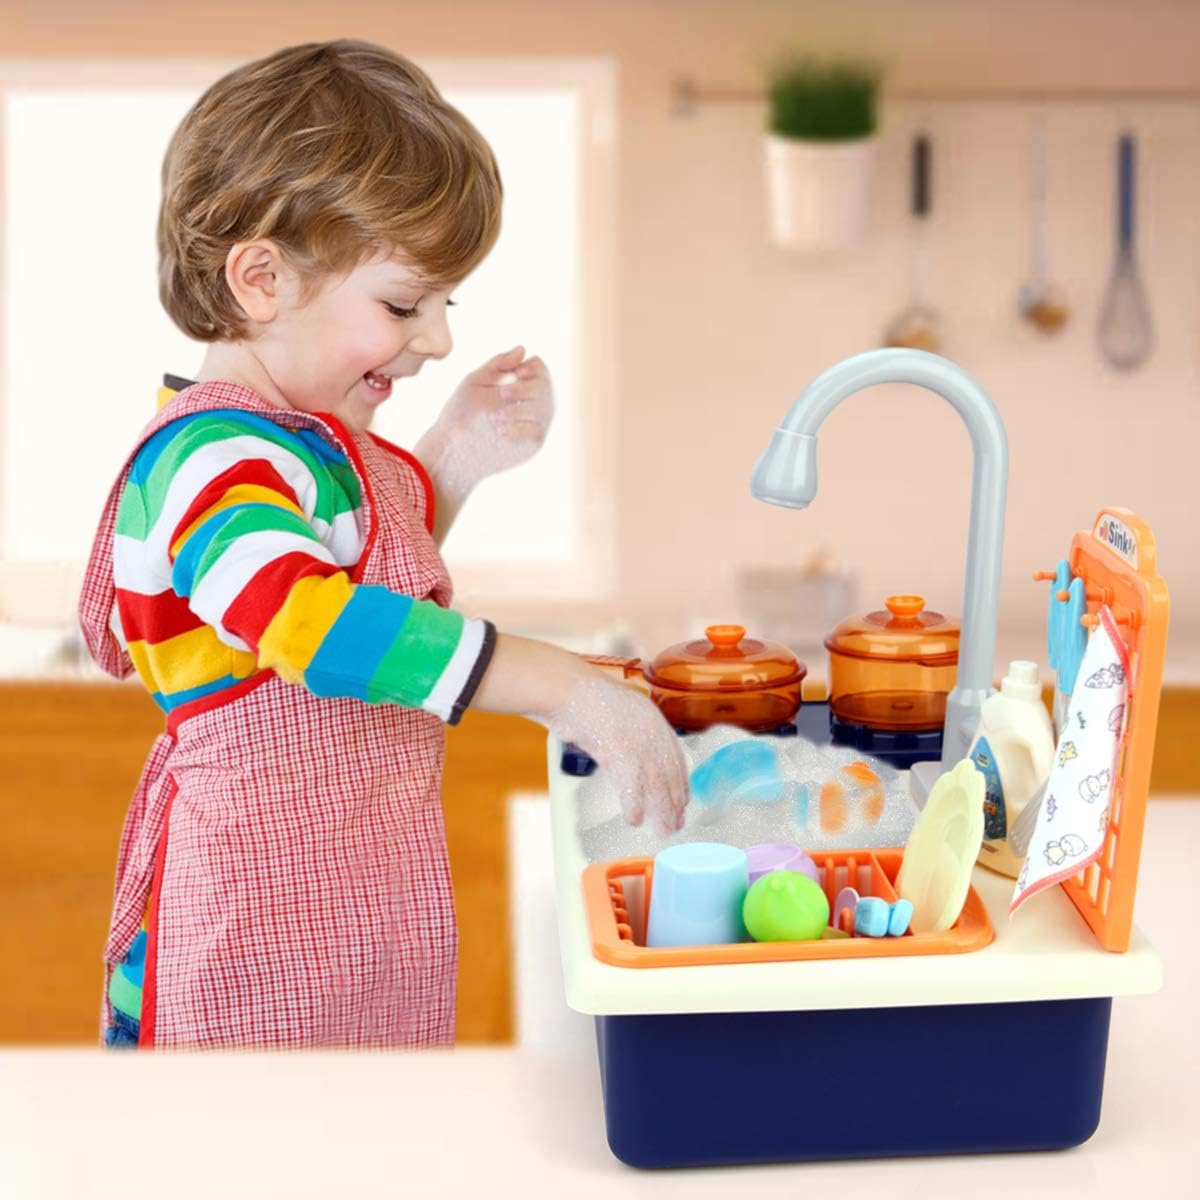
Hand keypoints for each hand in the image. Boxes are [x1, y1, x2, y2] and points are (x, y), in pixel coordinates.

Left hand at [418, 346, 554, 498]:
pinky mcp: (532, 444)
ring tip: (495, 417)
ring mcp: (534, 424)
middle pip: (545, 388)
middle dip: (525, 389)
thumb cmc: (461, 411)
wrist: (451, 445)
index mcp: (520, 384)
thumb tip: (522, 349)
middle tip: (503, 394)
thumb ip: (498, 364)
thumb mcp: (475, 382)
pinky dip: (519, 429)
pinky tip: (500, 430)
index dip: (533, 368)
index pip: (539, 369)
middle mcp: (532, 402)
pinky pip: (536, 432)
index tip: (518, 372)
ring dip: (520, 410)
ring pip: (544, 410)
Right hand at [546, 672, 689, 835]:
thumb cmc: (583, 700)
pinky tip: (634, 819)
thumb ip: (630, 734)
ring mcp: (636, 739)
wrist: (565, 689)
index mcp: (653, 718)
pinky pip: (631, 785)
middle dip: (674, 802)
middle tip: (676, 824)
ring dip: (661, 810)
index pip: (675, 757)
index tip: (682, 801)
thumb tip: (633, 760)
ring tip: (663, 829)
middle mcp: (651, 728)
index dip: (680, 782)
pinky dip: (634, 805)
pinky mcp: (619, 750)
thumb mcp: (618, 714)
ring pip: (655, 782)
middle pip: (669, 773)